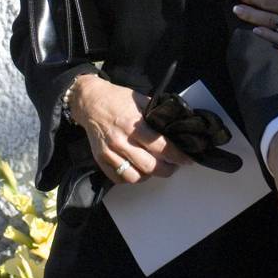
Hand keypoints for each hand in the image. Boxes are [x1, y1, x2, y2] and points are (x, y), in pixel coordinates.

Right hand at [68, 74, 192, 184]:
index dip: (177, 156)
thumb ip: (156, 114)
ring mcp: (109, 152)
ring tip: (155, 167)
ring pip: (134, 177)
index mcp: (134, 125)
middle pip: (150, 166)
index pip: (161, 147)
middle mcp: (121, 141)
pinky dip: (130, 178)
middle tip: (173, 165)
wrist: (90, 101)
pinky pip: (118, 178)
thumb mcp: (140, 100)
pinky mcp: (100, 160)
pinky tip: (137, 169)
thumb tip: (175, 124)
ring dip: (149, 175)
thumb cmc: (117, 99)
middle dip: (167, 169)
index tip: (187, 159)